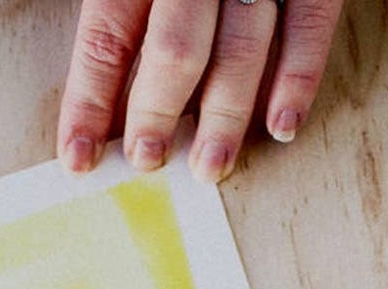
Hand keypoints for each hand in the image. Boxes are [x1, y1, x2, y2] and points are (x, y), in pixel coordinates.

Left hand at [59, 0, 344, 183]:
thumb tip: (95, 72)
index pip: (108, 34)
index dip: (89, 101)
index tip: (77, 155)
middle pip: (177, 48)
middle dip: (157, 112)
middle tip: (147, 161)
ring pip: (242, 48)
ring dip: (226, 117)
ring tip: (210, 166)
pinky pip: (310, 24)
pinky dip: (299, 78)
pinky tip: (282, 125)